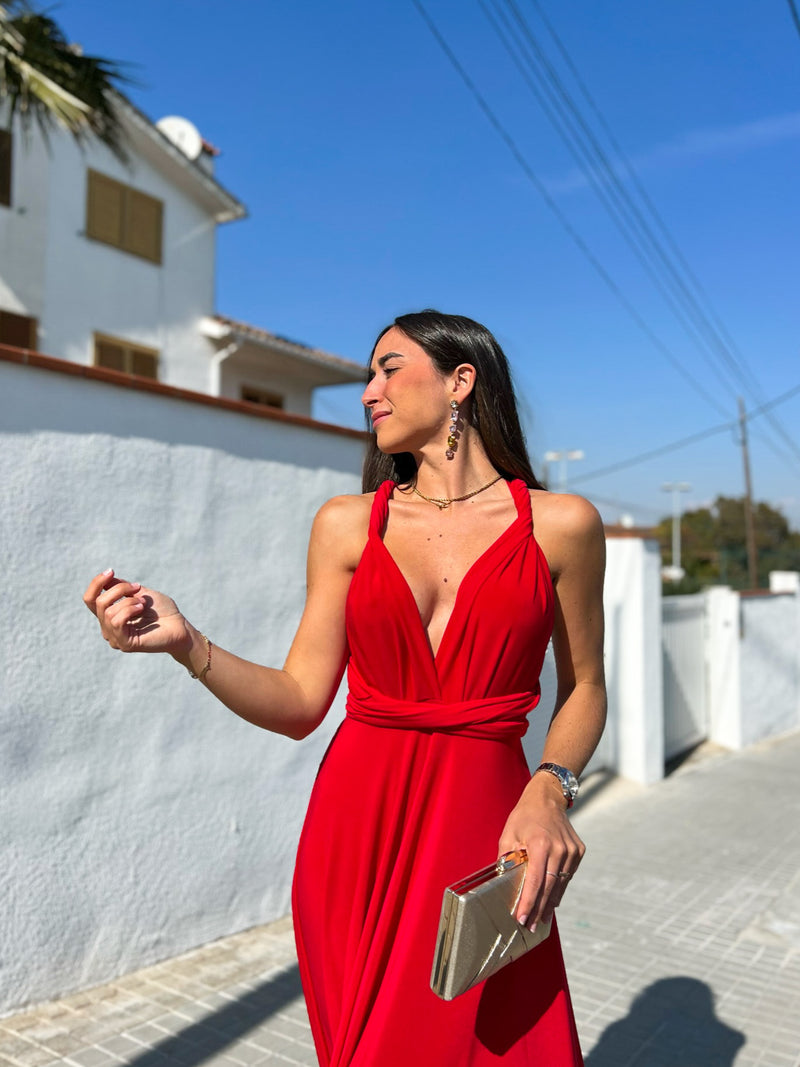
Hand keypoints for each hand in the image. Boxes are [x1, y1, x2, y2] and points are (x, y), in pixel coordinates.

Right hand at [83, 569, 191, 657]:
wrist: (180, 625)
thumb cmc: (162, 610)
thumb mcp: (139, 593)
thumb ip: (120, 588)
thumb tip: (105, 580)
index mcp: (109, 616)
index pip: (90, 600)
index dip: (96, 583)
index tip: (111, 571)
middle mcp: (108, 629)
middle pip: (98, 603)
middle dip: (119, 589)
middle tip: (138, 587)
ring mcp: (115, 638)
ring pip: (107, 611)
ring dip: (128, 601)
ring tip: (143, 603)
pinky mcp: (124, 644)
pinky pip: (116, 621)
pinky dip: (129, 609)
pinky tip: (142, 608)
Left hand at [498, 772, 584, 930]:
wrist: (547, 798)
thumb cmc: (524, 816)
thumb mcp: (509, 834)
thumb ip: (507, 859)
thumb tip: (503, 883)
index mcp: (541, 844)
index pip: (535, 880)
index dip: (529, 902)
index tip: (522, 918)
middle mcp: (560, 848)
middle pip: (549, 887)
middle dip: (539, 909)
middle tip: (529, 927)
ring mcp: (572, 850)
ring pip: (561, 884)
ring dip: (550, 903)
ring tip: (540, 919)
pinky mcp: (578, 851)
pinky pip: (568, 875)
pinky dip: (559, 888)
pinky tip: (551, 900)